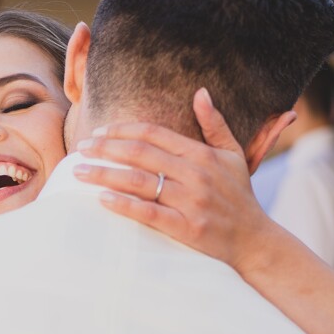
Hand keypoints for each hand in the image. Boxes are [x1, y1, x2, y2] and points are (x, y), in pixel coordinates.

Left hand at [73, 88, 283, 274]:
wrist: (254, 241)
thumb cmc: (239, 196)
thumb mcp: (233, 155)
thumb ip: (215, 124)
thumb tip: (201, 93)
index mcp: (202, 154)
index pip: (154, 133)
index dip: (123, 129)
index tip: (99, 132)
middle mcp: (196, 174)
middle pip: (140, 153)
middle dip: (105, 148)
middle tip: (80, 148)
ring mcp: (191, 201)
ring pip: (139, 181)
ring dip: (104, 173)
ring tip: (79, 172)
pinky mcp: (186, 228)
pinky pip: (148, 213)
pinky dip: (123, 204)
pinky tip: (101, 198)